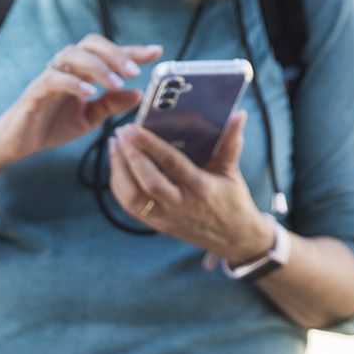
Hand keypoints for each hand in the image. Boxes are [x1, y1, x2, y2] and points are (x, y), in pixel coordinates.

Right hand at [0, 36, 161, 168]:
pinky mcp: (35, 91)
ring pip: (73, 55)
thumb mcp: (89, 119)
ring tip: (115, 84)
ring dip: (97, 67)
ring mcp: (50, 76)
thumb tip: (138, 93)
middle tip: (134, 72)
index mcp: (80, 71)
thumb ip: (111, 105)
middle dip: (115, 55)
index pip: (108, 54)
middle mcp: (66, 67)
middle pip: (91, 44)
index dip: (132, 51)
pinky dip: (73, 83)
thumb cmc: (51, 126)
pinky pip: (54, 79)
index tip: (157, 52)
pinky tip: (89, 93)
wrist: (18, 142)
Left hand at [108, 110, 269, 262]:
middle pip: (147, 183)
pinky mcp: (156, 225)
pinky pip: (130, 207)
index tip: (133, 128)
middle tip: (120, 133)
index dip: (150, 146)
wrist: (232, 239)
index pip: (171, 164)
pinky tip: (117, 165)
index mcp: (201, 189)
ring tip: (114, 146)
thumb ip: (230, 142)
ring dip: (119, 170)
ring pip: (132, 198)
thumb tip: (239, 114)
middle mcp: (180, 206)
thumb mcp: (232, 172)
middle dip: (129, 156)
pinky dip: (119, 185)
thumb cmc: (233, 201)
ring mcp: (166, 219)